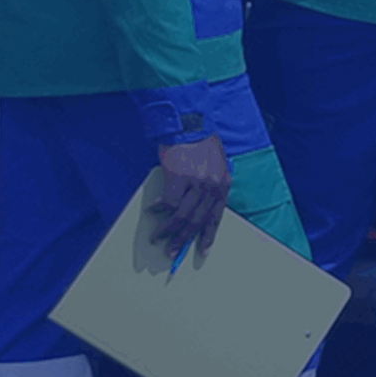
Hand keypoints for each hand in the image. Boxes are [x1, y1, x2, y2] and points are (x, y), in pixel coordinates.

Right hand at [150, 134, 231, 256]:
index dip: (208, 236)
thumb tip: (196, 208)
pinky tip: (152, 211)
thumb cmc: (201, 143)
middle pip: (196, 221)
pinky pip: (167, 201)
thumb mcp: (215, 166)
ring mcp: (196, 183)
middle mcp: (212, 187)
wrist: (190, 123)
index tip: (202, 251)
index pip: (216, 217)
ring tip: (158, 238)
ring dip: (168, 230)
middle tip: (173, 252)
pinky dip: (158, 208)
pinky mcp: (179, 177)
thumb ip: (210, 186)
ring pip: (181, 216)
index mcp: (223, 186)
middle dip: (183, 239)